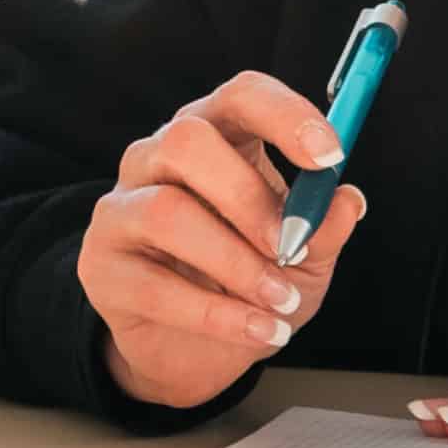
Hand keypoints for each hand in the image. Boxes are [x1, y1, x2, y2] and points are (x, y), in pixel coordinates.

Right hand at [79, 71, 366, 409]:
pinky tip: (258, 331)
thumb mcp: (305, 260)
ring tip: (279, 303)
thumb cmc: (250, 283)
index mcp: (216, 135)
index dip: (285, 115)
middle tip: (291, 246)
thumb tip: (347, 202)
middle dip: (247, 196)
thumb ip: (323, 229)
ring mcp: (121, 208)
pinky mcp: (100, 266)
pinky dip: (217, 314)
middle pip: (186, 140)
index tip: (330, 156)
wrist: (195, 352)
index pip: (241, 95)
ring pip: (165, 211)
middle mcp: (158, 157)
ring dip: (234, 263)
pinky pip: (154, 284)